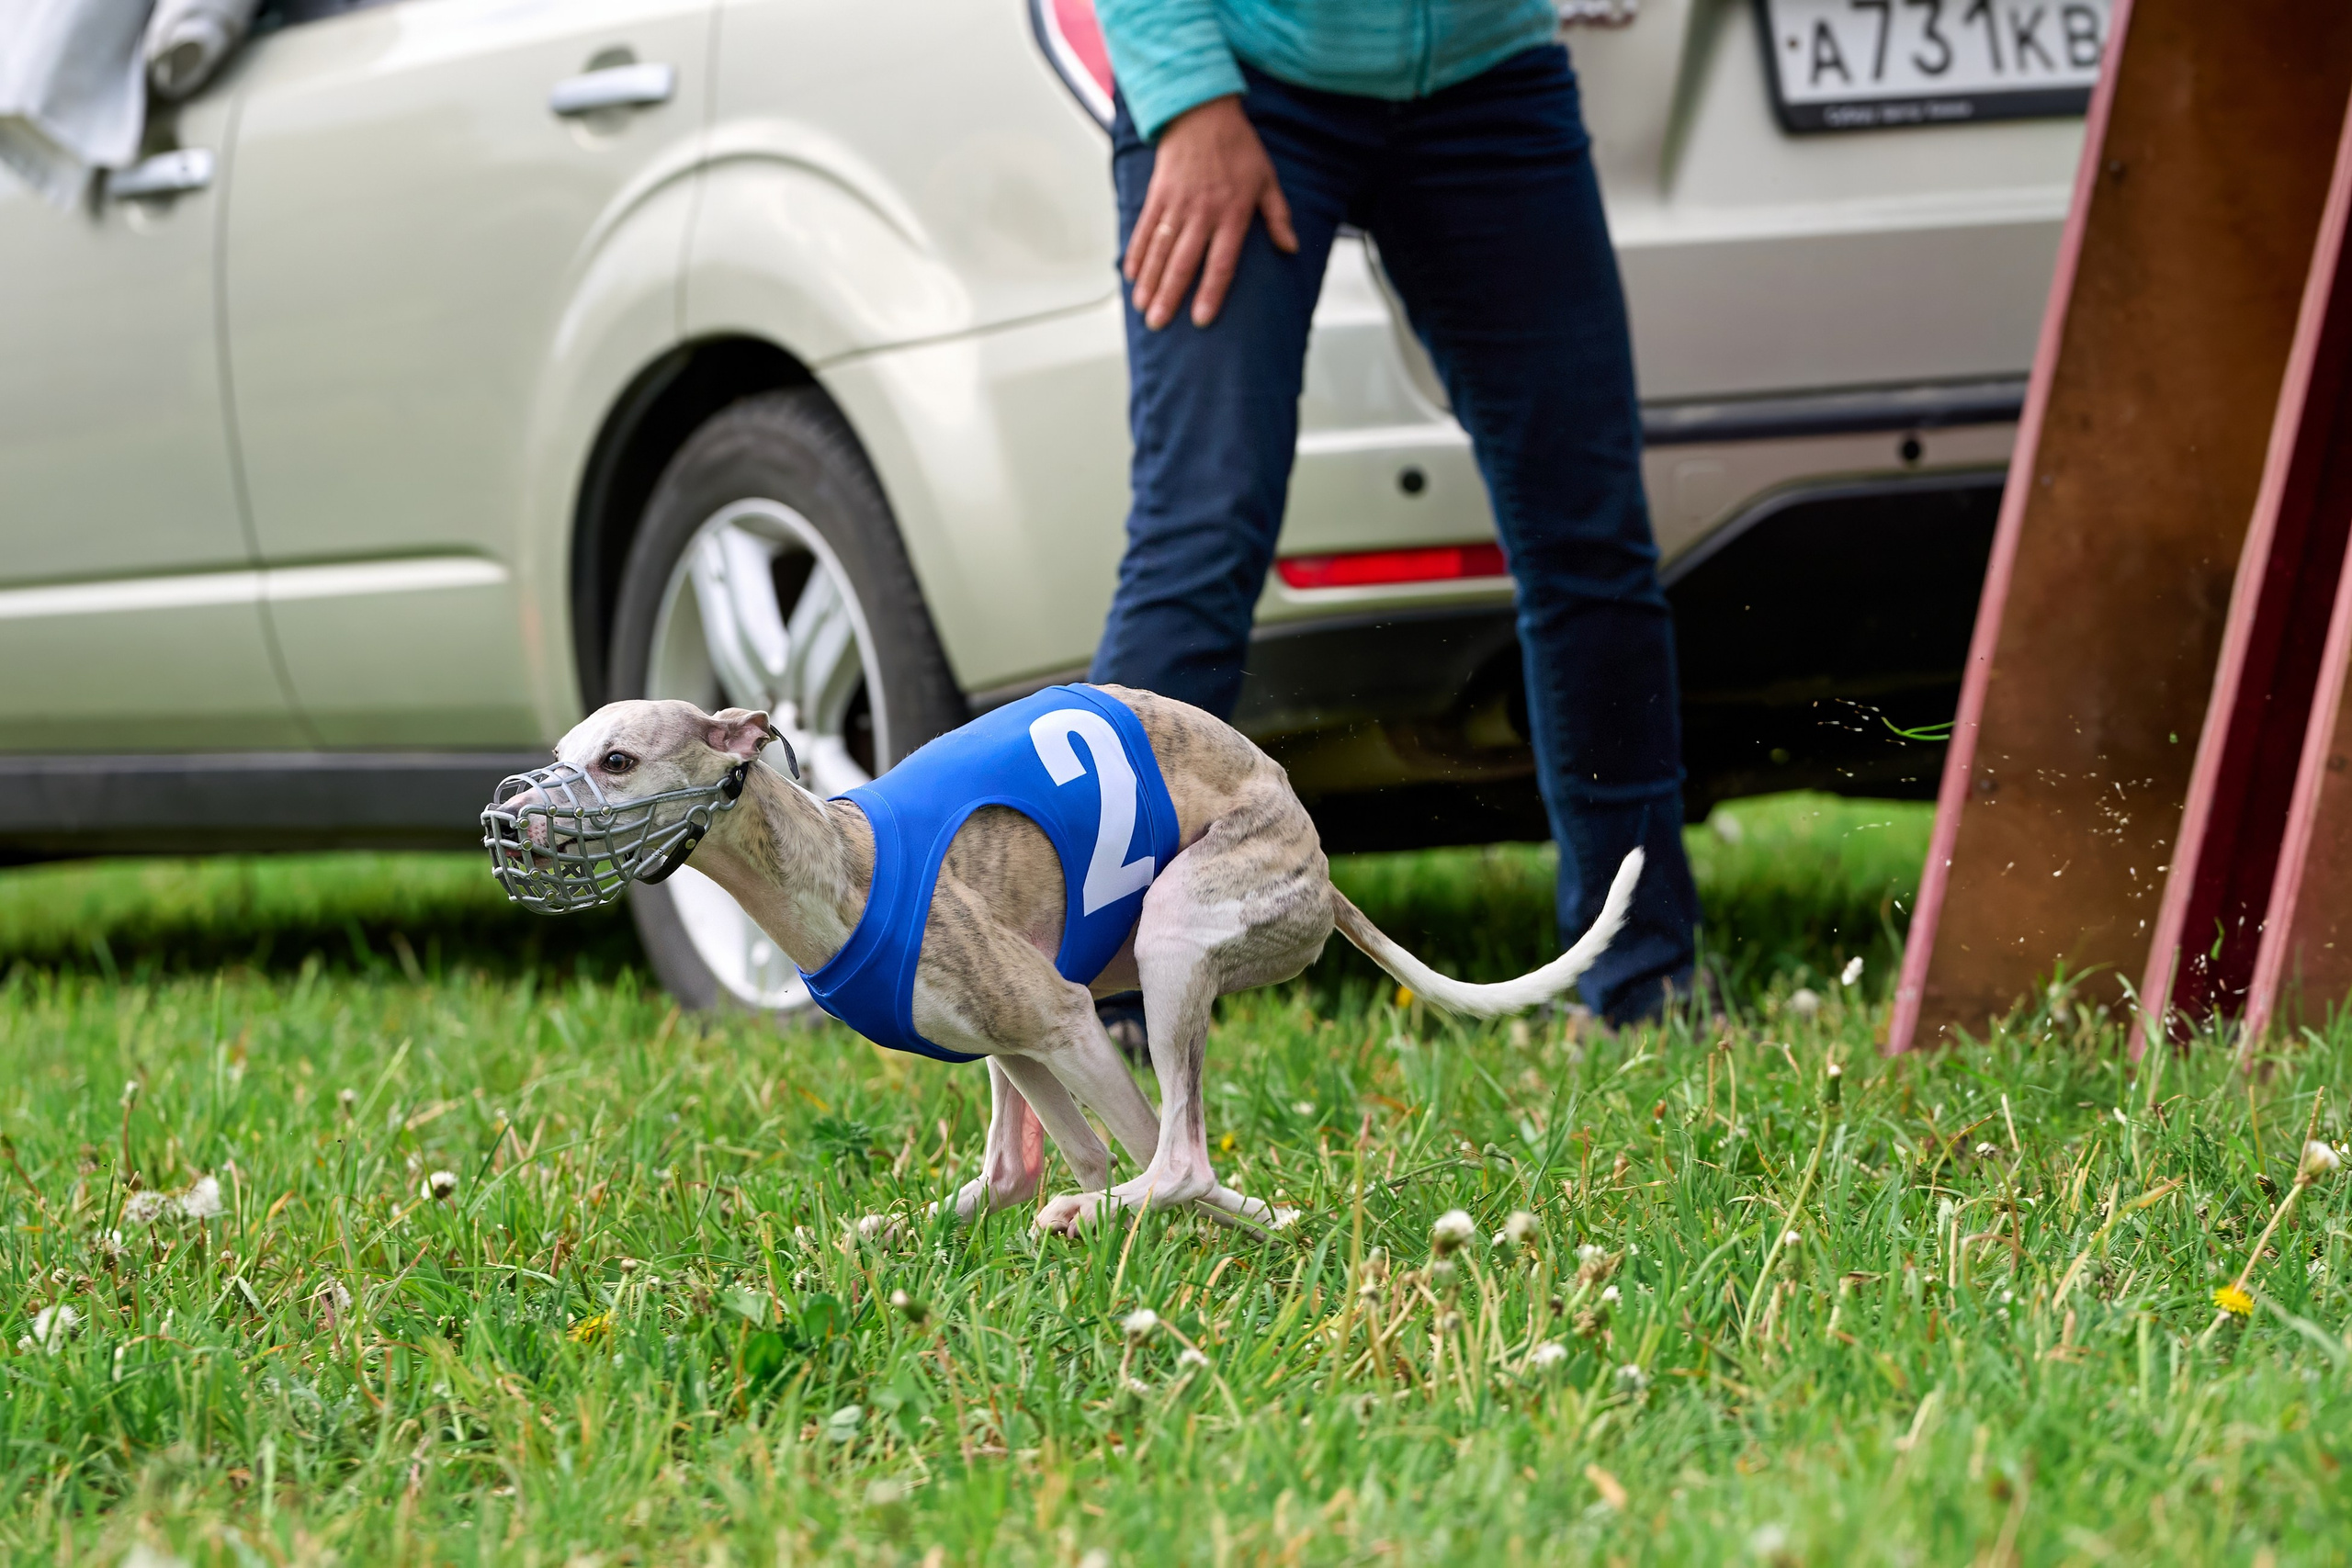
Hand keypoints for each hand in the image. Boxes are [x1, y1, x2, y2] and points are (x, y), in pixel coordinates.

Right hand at [1123, 95, 1298, 329]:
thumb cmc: (1238, 146)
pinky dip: (1137, 253)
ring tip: (1142, 307)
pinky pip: (1146, 229)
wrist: (1202, 111)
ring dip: (1150, 281)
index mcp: (1232, 213)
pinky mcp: (1158, 195)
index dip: (1210, 292)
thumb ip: (1278, 216)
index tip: (1201, 319)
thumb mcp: (1266, 179)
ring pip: (1161, 249)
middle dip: (1170, 295)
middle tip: (1159, 323)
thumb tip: (1291, 247)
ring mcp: (1176, 204)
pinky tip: (1132, 276)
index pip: (1221, 262)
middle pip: (1184, 262)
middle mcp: (1202, 212)